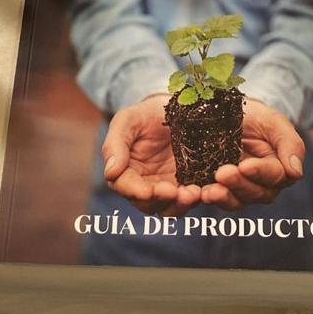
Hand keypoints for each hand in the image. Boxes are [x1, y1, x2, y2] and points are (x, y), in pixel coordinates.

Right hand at [102, 93, 201, 215]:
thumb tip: (110, 172)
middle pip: (148, 203)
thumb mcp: (127, 121)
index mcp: (125, 171)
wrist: (173, 106)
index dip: (136, 192)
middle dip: (160, 200)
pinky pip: (190, 197)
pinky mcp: (187, 183)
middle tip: (172, 192)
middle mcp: (144, 184)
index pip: (126, 187)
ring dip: (179, 204)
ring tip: (191, 194)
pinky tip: (202, 190)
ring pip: (169, 207)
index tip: (147, 192)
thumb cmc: (144, 114)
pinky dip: (195, 198)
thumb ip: (115, 144)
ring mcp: (167, 186)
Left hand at [200, 98, 305, 210]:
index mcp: (279, 171)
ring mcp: (238, 189)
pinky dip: (207, 196)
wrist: (236, 116)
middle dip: (237, 184)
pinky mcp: (218, 188)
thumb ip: (290, 144)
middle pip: (254, 192)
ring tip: (208, 191)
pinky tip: (198, 193)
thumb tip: (296, 172)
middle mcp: (261, 186)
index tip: (245, 166)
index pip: (274, 176)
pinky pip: (215, 197)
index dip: (259, 172)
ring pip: (235, 201)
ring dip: (222, 197)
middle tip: (222, 173)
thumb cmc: (259, 118)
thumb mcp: (275, 123)